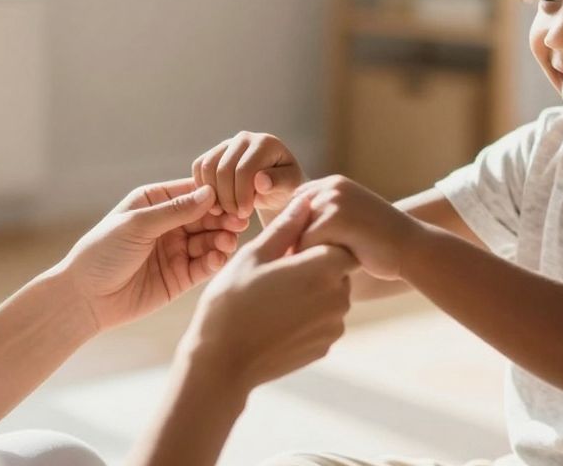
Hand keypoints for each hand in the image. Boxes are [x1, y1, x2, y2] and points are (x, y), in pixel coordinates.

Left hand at [62, 179, 239, 333]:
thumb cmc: (102, 252)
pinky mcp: (180, 277)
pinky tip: (218, 257)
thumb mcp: (137, 224)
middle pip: (206, 216)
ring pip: (209, 240)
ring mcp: (176, 250)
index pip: (192, 193)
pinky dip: (215, 261)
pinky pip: (205, 266)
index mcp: (155, 202)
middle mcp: (169, 224)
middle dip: (224, 218)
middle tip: (240, 220)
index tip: (232, 198)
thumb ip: (175, 210)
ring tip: (229, 241)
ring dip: (223, 239)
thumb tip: (210, 193)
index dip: (214, 196)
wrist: (85, 298)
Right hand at [179, 199, 356, 390]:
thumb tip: (307, 199)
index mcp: (323, 267)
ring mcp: (334, 325)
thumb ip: (286, 227)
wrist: (222, 362)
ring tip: (273, 297)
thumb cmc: (231, 302)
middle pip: (338, 269)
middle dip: (315, 266)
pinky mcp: (325, 346)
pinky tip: (276, 319)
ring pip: (332, 295)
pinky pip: (324, 320)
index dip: (318, 240)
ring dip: (312, 291)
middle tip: (277, 272)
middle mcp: (338, 297)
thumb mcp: (254, 255)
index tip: (290, 248)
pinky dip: (307, 316)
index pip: (340, 241)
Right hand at [192, 131, 306, 224]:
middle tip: (234, 216)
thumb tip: (261, 180)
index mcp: (266, 143)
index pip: (245, 169)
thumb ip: (279, 183)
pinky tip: (216, 203)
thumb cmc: (284, 188)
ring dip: (213, 194)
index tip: (245, 215)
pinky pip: (199, 166)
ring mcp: (227, 143)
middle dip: (227, 197)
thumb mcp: (290, 188)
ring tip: (225, 212)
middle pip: (224, 169)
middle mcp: (245, 137)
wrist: (274, 187)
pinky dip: (203, 187)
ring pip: (208, 167)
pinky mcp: (214, 152)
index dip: (241, 195)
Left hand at [289, 176, 425, 280]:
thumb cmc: (378, 245)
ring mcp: (332, 198)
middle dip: (302, 247)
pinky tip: (347, 259)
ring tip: (343, 256)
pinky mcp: (334, 216)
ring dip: (311, 255)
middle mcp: (328, 186)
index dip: (300, 237)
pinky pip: (305, 246)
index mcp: (330, 184)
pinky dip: (319, 260)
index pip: (292, 212)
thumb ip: (318, 221)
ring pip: (296, 237)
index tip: (323, 251)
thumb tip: (277, 242)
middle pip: (289, 224)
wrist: (413, 249)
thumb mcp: (346, 222)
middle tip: (337, 256)